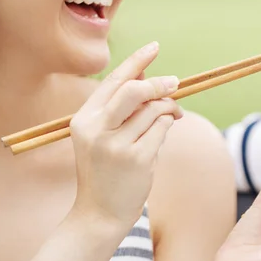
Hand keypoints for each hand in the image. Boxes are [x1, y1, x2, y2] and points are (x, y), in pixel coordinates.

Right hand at [70, 42, 183, 226]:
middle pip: (135, 91)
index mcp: (84, 119)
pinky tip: (161, 137)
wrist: (99, 213)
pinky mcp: (137, 160)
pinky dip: (167, 127)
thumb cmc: (105, 170)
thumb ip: (120, 108)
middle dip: (159, 83)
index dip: (136, 61)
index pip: (113, 81)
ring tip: (171, 117)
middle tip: (176, 83)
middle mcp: (97, 129)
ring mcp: (116, 145)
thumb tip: (148, 76)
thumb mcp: (101, 137)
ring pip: (154, 110)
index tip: (155, 47)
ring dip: (169, 109)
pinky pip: (162, 129)